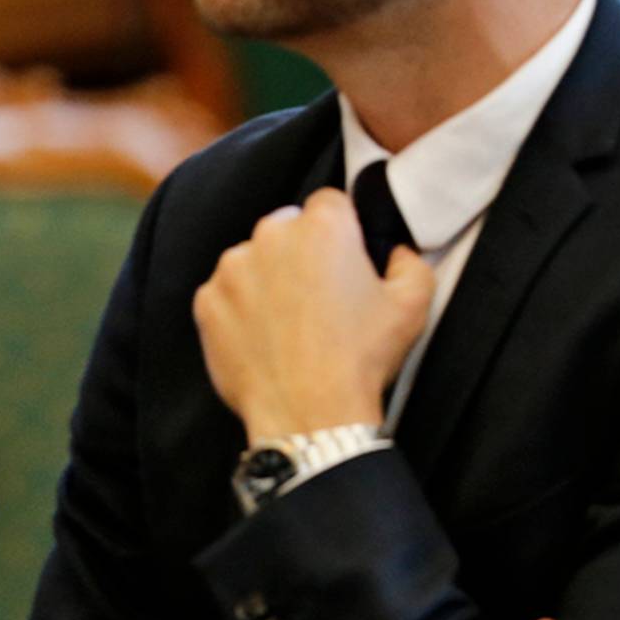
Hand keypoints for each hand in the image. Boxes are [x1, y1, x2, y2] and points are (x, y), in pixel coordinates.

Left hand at [196, 190, 434, 439]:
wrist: (309, 416)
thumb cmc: (363, 358)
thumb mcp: (413, 305)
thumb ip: (409, 261)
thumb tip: (395, 251)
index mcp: (323, 226)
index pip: (329, 203)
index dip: (341, 231)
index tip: (345, 261)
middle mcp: (270, 235)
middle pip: (286, 228)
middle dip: (301, 253)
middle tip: (319, 298)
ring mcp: (231, 268)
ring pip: (252, 260)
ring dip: (267, 279)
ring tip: (290, 324)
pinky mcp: (205, 301)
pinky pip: (225, 294)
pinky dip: (239, 309)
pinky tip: (263, 339)